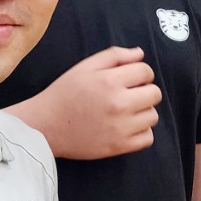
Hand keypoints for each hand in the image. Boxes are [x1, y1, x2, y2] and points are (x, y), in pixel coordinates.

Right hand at [11, 46, 160, 159]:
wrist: (45, 126)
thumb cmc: (64, 94)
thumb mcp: (84, 67)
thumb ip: (114, 56)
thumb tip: (140, 53)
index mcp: (109, 81)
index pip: (146, 71)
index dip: (141, 73)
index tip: (130, 79)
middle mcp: (118, 104)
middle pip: (155, 94)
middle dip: (145, 91)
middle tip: (128, 95)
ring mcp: (120, 127)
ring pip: (153, 116)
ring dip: (143, 112)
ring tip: (125, 112)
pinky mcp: (119, 146)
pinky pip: (148, 138)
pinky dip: (141, 132)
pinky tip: (126, 127)